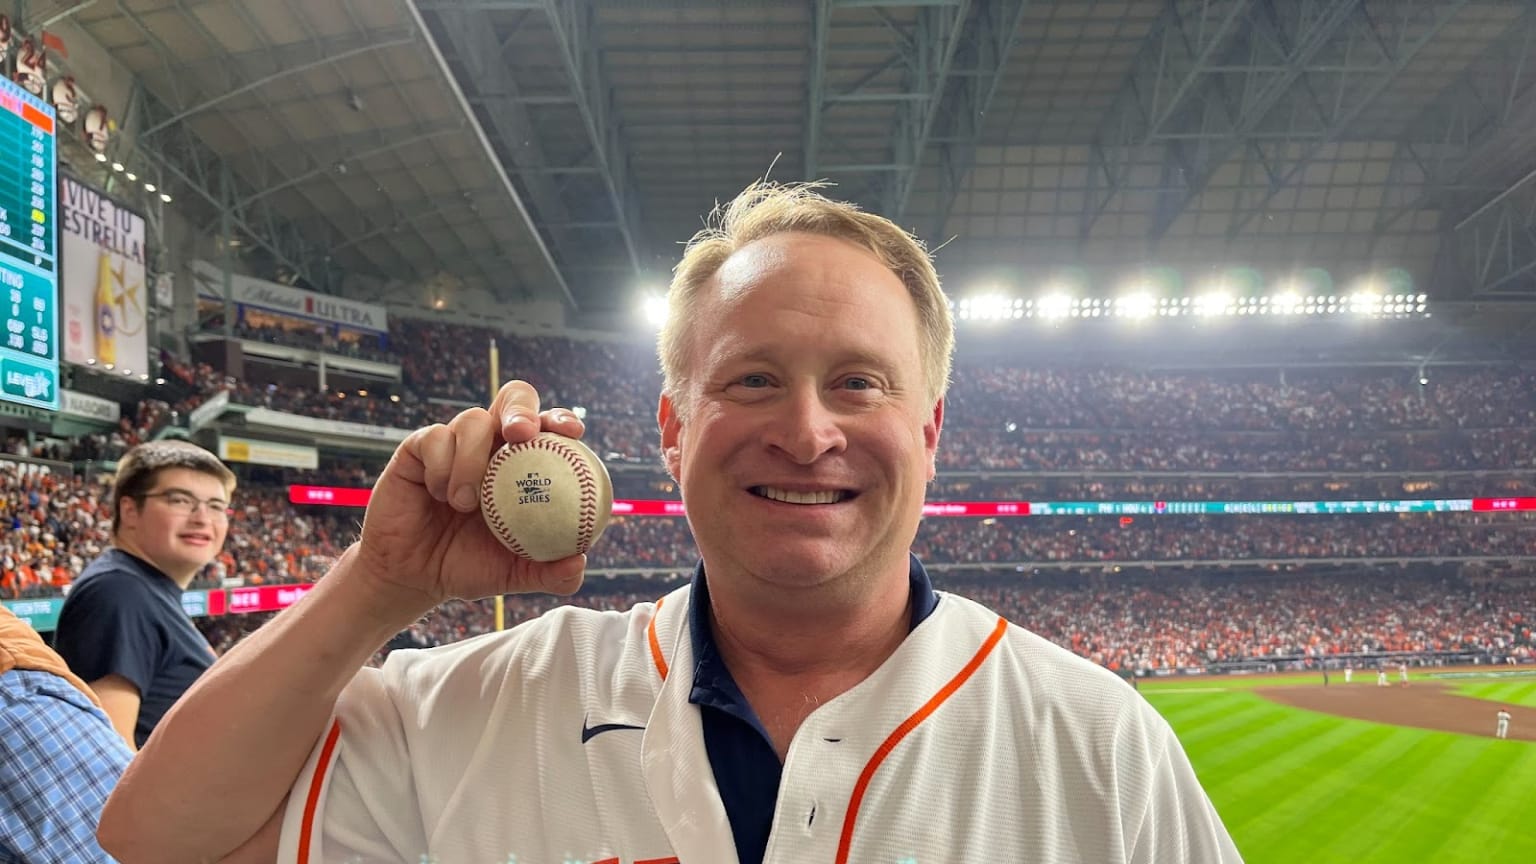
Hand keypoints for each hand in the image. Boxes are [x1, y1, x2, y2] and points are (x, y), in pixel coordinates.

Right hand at [351, 380, 588, 617]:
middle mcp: (490, 445)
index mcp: (521, 464)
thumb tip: (580, 562)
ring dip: (472, 460)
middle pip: (514, 397)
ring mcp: (454, 442)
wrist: (413, 576)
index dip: (562, 419)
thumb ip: (547, 571)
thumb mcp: (512, 573)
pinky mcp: (418, 447)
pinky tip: (439, 495)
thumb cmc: (467, 566)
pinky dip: (441, 467)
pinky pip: (434, 438)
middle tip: (523, 434)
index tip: (573, 433)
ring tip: (465, 504)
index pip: (547, 427)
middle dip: (522, 408)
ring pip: (472, 419)